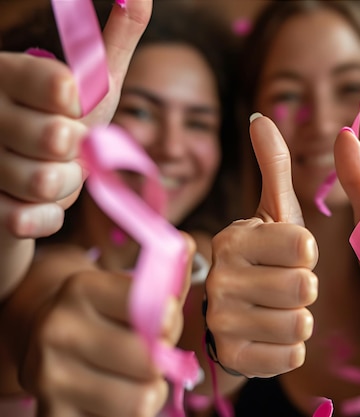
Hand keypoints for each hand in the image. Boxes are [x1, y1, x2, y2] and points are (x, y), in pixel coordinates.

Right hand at [0, 0, 151, 298]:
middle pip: (57, 137)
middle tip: (61, 146)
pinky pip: (33, 219)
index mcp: (6, 74)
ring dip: (65, 186)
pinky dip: (47, 217)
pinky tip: (34, 205)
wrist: (29, 188)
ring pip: (48, 181)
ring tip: (49, 174)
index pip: (54, 82)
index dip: (74, 102)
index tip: (70, 103)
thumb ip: (115, 40)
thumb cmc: (67, 127)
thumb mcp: (95, 85)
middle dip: (75, 150)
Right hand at [15, 232, 193, 416]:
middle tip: (154, 357)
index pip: (156, 311)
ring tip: (138, 381)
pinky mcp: (51, 414)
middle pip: (149, 362)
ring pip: (139, 400)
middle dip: (163, 363)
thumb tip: (187, 244)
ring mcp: (48, 376)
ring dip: (150, 394)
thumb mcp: (131, 288)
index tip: (164, 322)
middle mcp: (57, 330)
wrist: (45, 341)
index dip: (171, 321)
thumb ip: (167, 274)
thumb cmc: (106, 314)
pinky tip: (116, 398)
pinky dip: (128, 414)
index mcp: (81, 289)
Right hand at [205, 114, 317, 376]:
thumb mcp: (273, 211)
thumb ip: (273, 166)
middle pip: (305, 287)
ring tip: (277, 308)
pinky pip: (291, 355)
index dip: (307, 252)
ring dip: (300, 317)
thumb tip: (261, 117)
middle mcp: (220, 278)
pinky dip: (291, 346)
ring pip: (301, 324)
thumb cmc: (263, 256)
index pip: (304, 246)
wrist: (230, 311)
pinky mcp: (232, 356)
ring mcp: (222, 321)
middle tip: (284, 283)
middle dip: (305, 286)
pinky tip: (271, 332)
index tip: (290, 253)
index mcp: (234, 238)